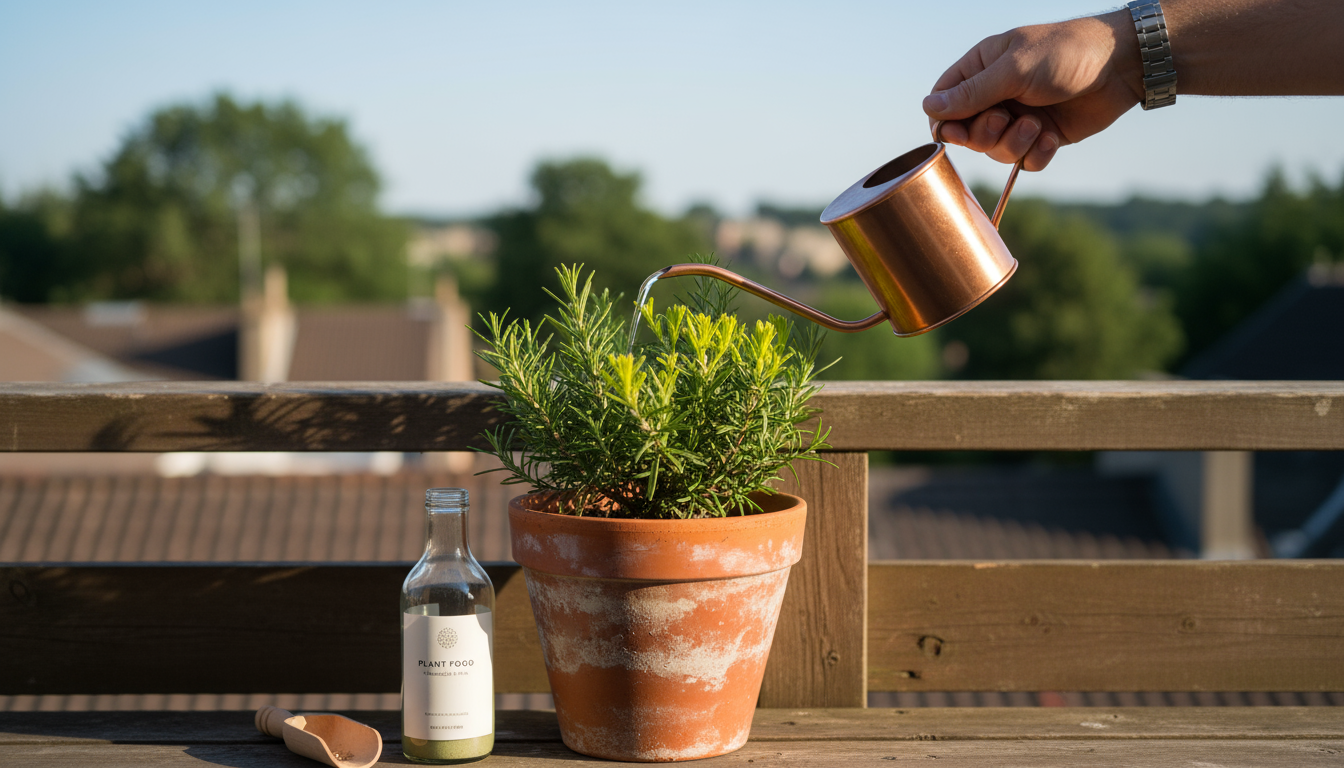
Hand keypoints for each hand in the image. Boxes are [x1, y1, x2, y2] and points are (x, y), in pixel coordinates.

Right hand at [923, 10, 1143, 170]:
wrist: (1122, 65)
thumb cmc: (1066, 53)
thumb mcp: (1013, 69)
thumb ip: (971, 93)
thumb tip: (929, 108)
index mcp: (981, 70)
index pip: (943, 104)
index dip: (946, 124)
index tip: (958, 132)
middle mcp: (996, 96)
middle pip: (967, 135)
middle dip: (985, 135)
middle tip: (1007, 118)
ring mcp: (1019, 117)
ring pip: (995, 152)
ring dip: (1014, 145)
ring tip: (1037, 126)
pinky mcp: (1042, 137)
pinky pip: (1024, 162)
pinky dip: (1036, 155)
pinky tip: (1052, 137)